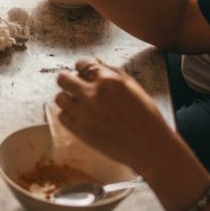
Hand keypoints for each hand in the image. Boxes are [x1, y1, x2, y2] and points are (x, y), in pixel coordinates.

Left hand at [55, 59, 176, 170]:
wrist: (149, 146)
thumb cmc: (146, 116)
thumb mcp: (133, 86)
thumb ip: (112, 73)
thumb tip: (96, 64)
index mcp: (109, 81)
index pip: (83, 63)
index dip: (81, 66)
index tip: (82, 71)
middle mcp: (94, 94)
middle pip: (63, 79)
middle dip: (68, 80)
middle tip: (74, 85)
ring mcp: (85, 113)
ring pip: (60, 98)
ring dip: (67, 98)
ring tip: (77, 103)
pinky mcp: (81, 131)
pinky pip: (62, 117)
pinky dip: (69, 115)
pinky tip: (79, 116)